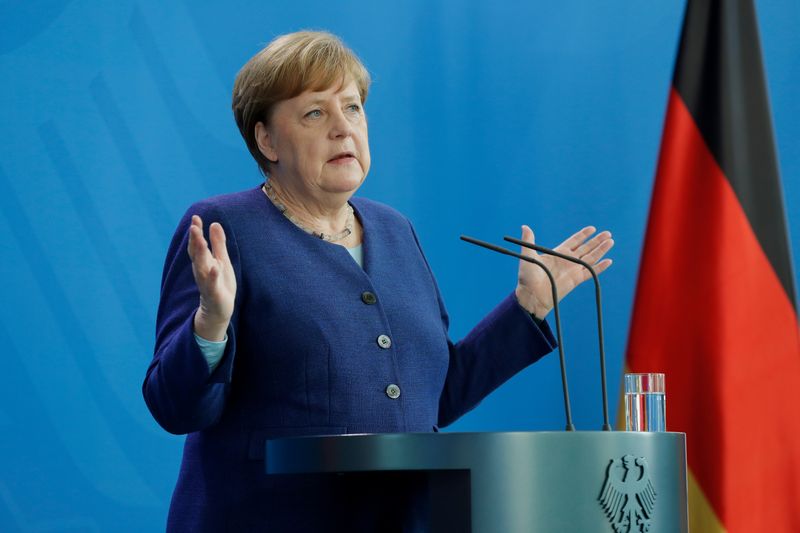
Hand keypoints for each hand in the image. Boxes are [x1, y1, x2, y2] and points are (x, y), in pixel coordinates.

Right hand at [188, 215, 236, 340]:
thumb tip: (214, 223)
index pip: (197, 244)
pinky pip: (212, 284)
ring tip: (200, 240)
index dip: (196, 232)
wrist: (219, 309)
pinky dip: (212, 276)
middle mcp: (202, 270)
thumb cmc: (220, 283)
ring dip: (200, 254)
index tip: (195, 217)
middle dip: (195, 240)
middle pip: (197, 254)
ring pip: (201, 267)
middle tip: (193, 226)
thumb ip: (218, 243)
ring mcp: (206, 282)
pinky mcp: (213, 293)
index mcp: (204, 261)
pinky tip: (215, 268)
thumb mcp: (221, 260)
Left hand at [514, 225, 613, 318]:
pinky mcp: (577, 280)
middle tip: (608, 233)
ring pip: (591, 258)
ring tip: (611, 241)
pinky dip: (600, 267)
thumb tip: (525, 227)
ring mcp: (573, 270)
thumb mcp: (528, 255)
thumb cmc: (528, 277)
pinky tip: (609, 261)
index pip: (574, 241)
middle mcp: (567, 260)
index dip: (583, 235)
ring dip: (601, 250)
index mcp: (557, 253)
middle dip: (597, 240)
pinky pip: (591, 272)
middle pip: (586, 248)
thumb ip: (529, 241)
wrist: (532, 295)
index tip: (592, 228)